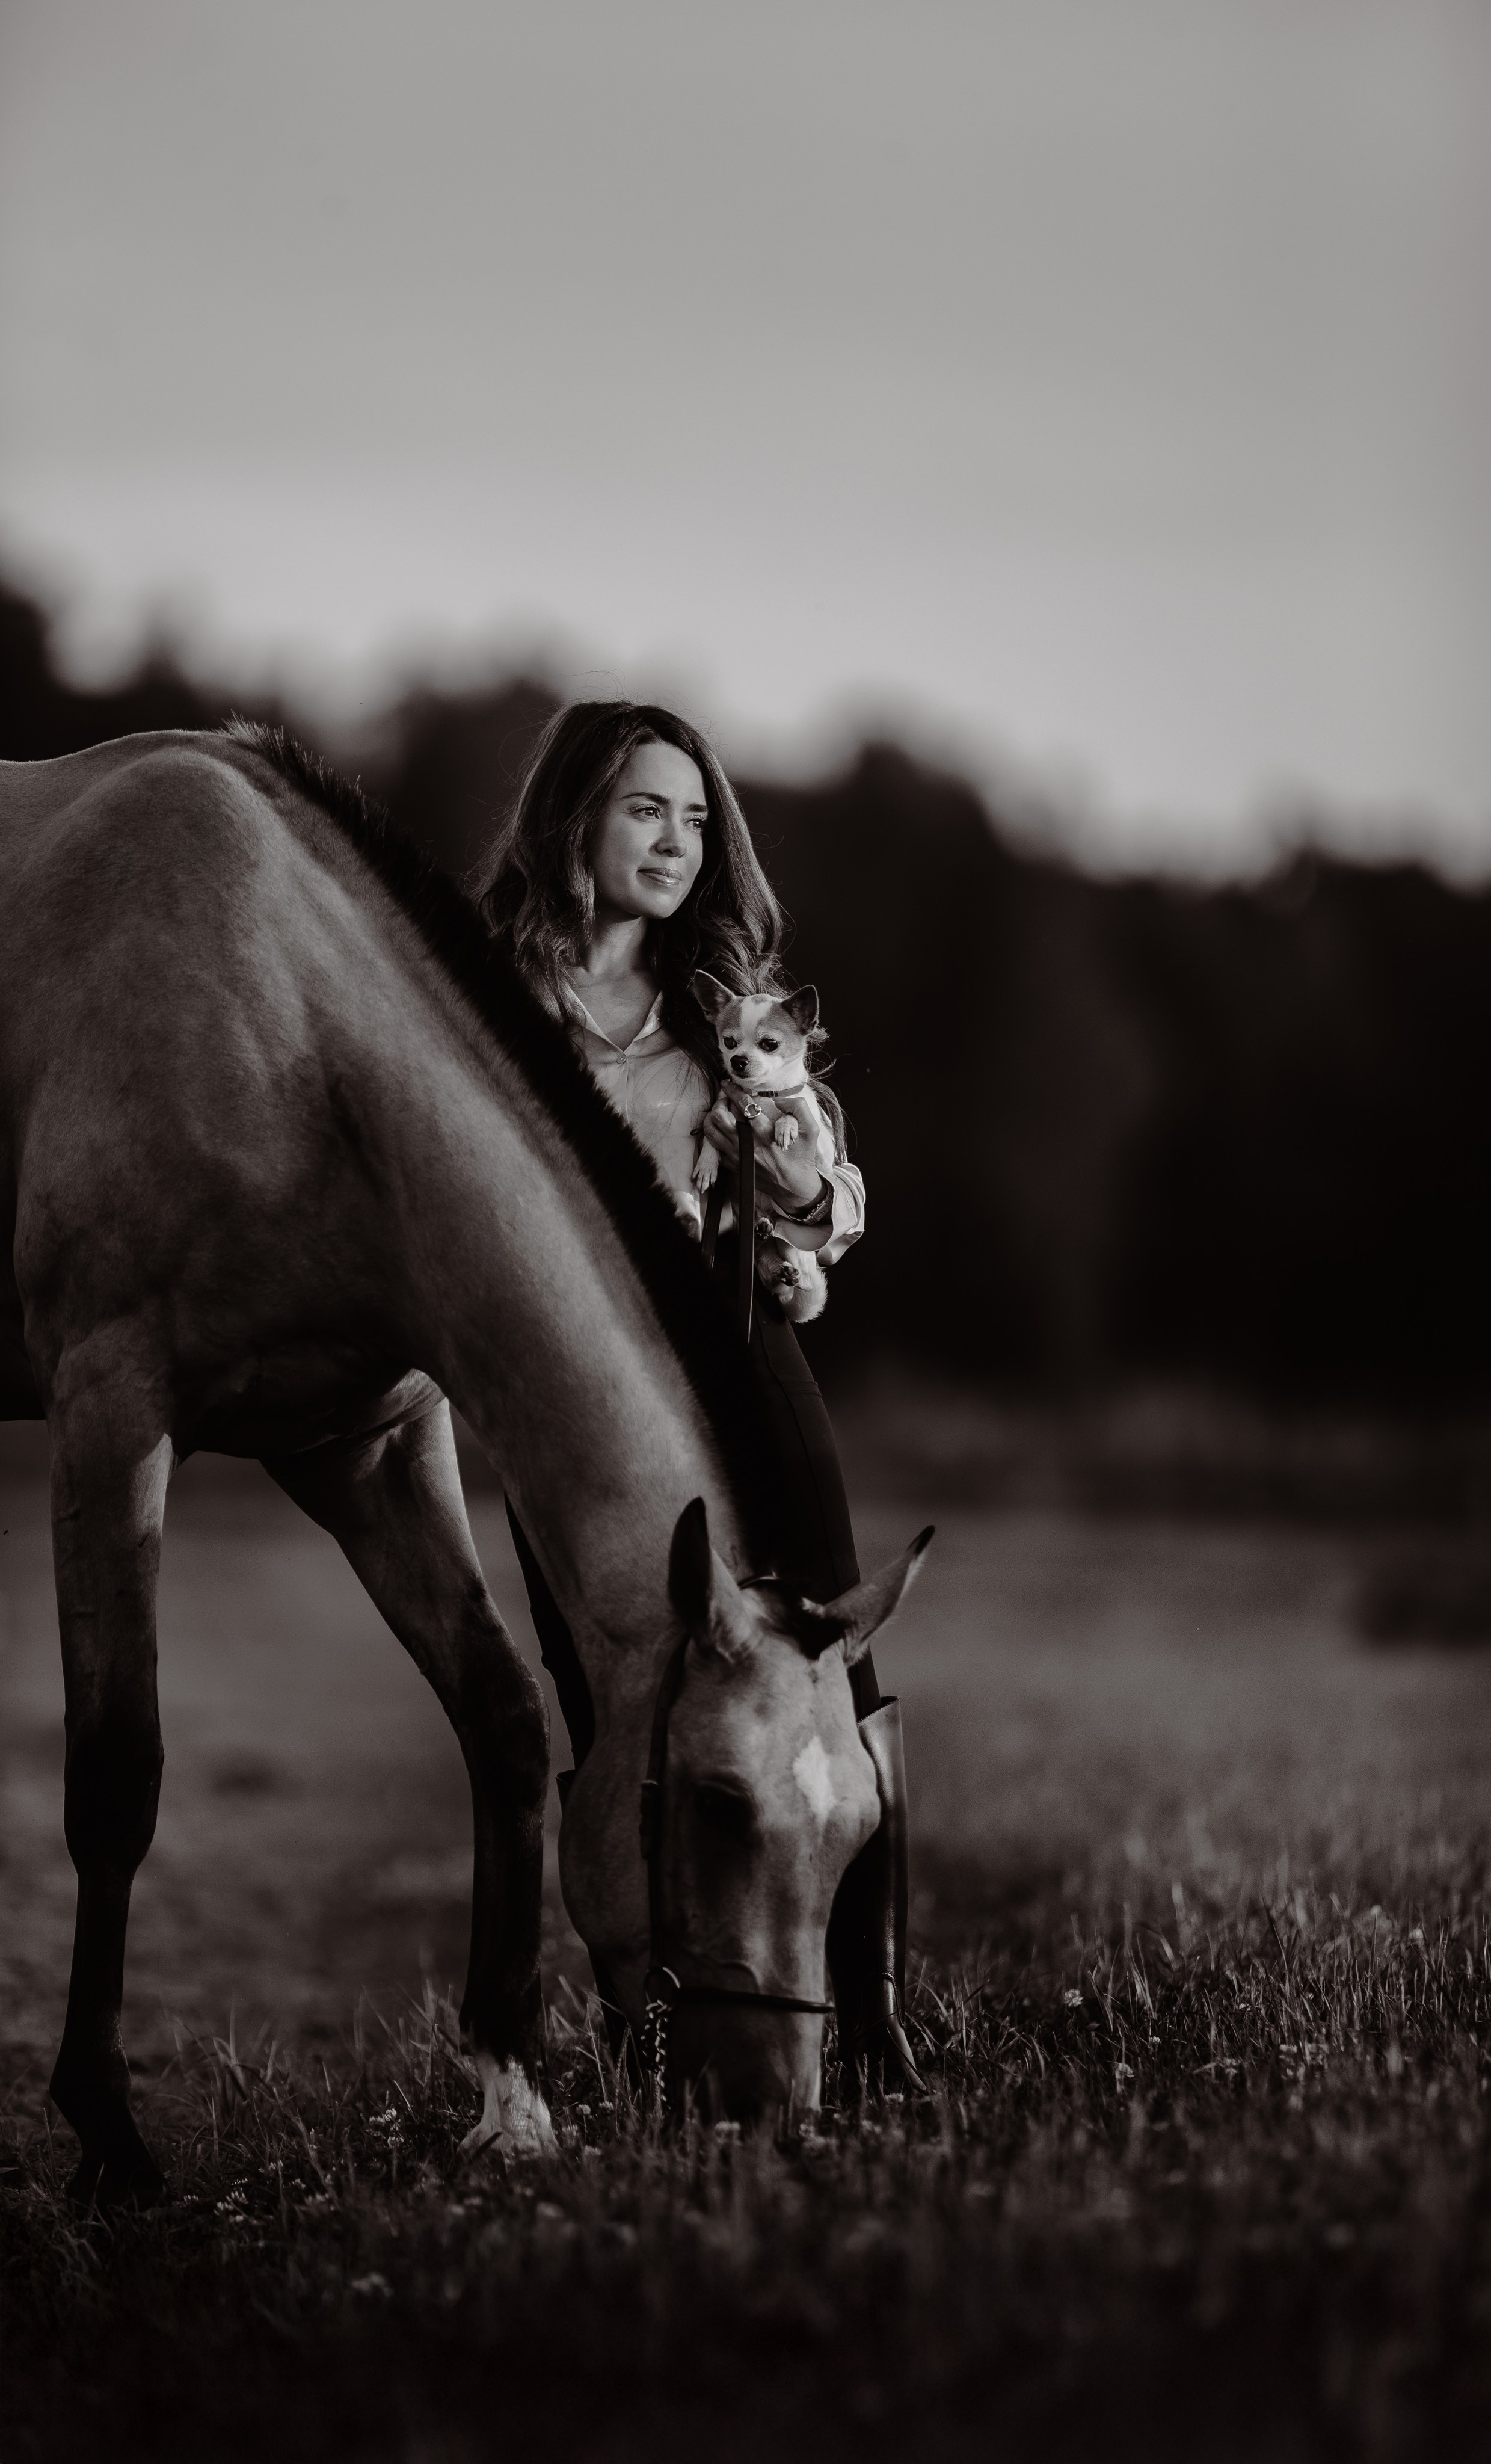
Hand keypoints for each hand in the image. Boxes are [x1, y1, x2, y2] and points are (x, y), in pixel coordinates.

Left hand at [700, 1097, 823, 1211]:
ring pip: (712, 1131)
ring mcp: (738, 1155)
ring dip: (712, 1117)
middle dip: (719, 1102)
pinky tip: (722, 1131)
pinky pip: (714, 1148)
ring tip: (720, 1112)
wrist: (794, 1186)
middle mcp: (748, 1143)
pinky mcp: (733, 1165)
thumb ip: (799, 1108)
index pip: (744, 1104)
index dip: (734, 1091)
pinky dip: (714, 1136)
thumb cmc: (802, 1156)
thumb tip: (780, 1098)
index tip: (729, 1084)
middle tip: (724, 1098)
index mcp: (766, 1131)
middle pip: (720, 1116)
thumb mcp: (810, 1130)